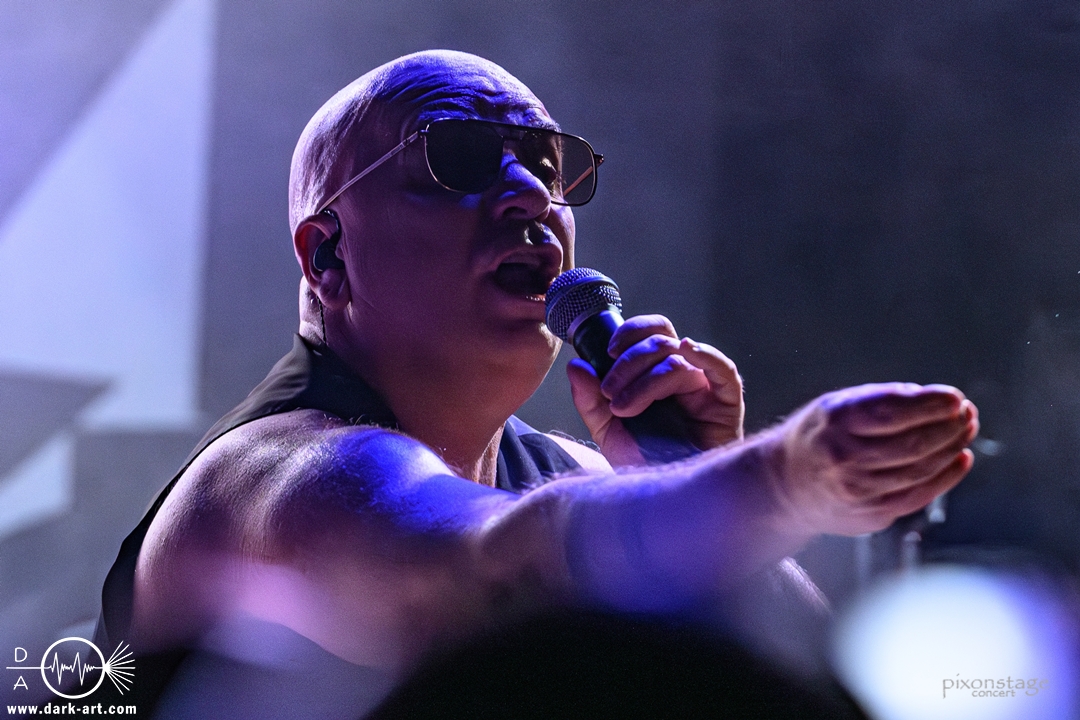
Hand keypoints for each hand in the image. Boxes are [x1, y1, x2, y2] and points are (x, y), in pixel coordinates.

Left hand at [566, 315, 742, 465]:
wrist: (667, 497)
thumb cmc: (643, 462)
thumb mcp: (607, 431)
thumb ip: (590, 399)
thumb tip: (576, 365)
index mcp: (657, 371)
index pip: (650, 333)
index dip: (630, 333)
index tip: (608, 352)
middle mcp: (683, 373)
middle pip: (660, 342)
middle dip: (630, 362)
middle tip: (609, 391)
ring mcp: (705, 387)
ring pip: (677, 361)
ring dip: (645, 381)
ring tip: (623, 408)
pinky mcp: (727, 402)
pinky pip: (723, 369)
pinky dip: (706, 354)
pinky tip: (689, 350)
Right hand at [765, 383, 977, 536]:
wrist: (784, 486)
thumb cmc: (818, 437)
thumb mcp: (835, 406)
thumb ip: (880, 400)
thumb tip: (931, 398)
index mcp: (835, 423)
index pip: (893, 412)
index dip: (930, 404)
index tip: (954, 397)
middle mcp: (845, 457)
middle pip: (914, 443)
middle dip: (949, 426)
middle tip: (967, 413)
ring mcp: (860, 490)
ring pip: (922, 469)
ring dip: (952, 447)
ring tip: (966, 430)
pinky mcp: (873, 514)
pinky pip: (920, 495)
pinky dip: (947, 476)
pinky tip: (959, 458)